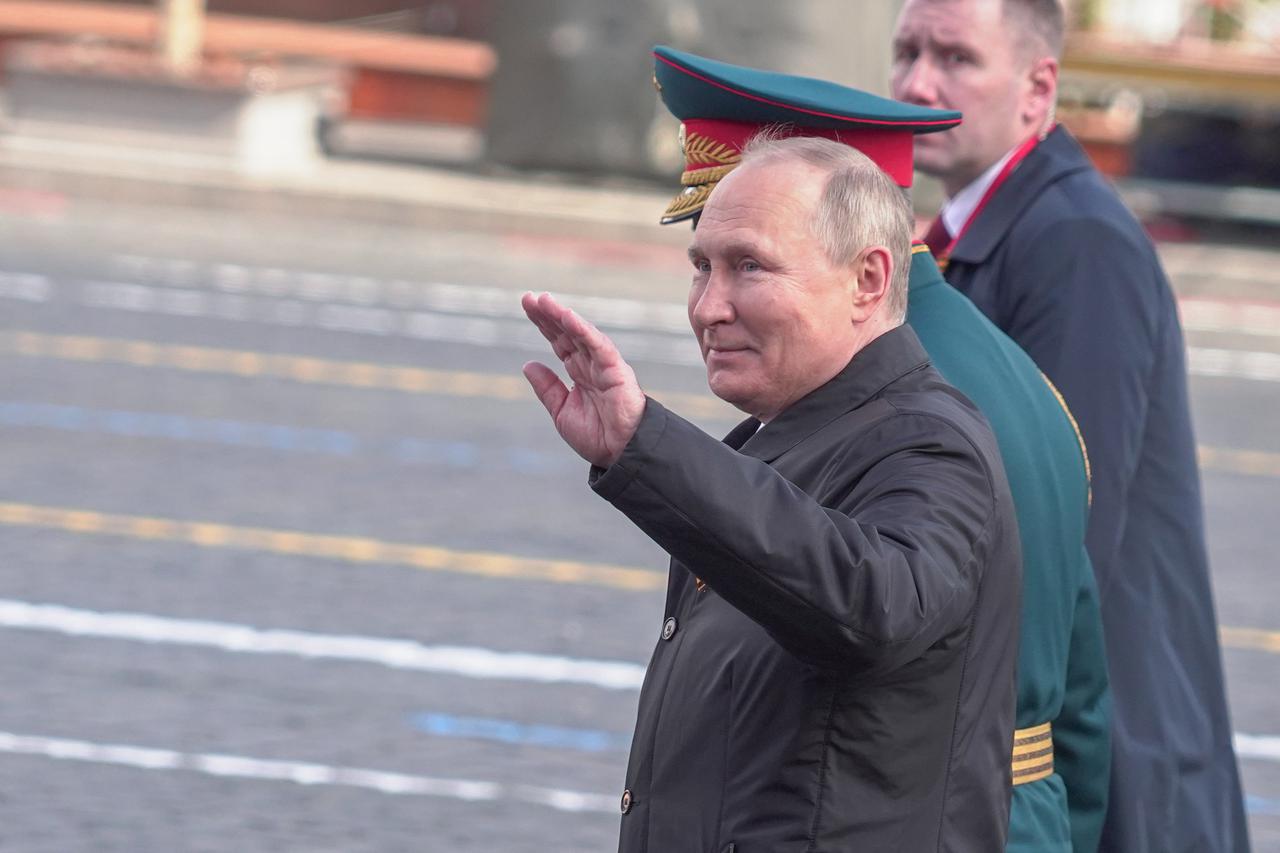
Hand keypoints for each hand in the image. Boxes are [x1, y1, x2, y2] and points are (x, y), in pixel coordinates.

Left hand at [521, 291, 646, 467]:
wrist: (620, 454)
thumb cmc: (596, 436)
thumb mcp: (561, 411)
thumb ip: (547, 388)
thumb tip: (527, 364)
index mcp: (578, 371)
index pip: (558, 341)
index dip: (543, 323)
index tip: (527, 304)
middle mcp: (590, 364)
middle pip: (566, 332)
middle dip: (548, 314)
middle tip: (529, 297)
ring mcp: (603, 365)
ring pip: (580, 334)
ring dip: (562, 316)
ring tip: (543, 301)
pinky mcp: (616, 370)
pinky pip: (598, 346)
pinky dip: (583, 330)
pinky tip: (568, 316)